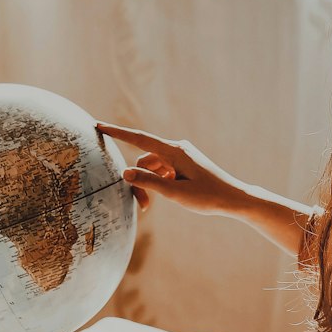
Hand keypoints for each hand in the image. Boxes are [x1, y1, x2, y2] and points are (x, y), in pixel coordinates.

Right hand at [96, 122, 247, 215]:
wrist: (233, 198)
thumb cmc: (207, 197)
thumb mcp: (175, 193)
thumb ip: (149, 182)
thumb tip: (125, 172)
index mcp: (174, 151)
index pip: (139, 139)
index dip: (117, 132)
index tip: (98, 124)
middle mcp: (176, 149)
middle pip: (144, 160)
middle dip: (138, 180)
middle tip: (143, 206)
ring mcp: (181, 156)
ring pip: (152, 167)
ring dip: (149, 184)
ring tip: (152, 206)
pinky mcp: (184, 164)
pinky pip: (163, 170)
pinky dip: (159, 182)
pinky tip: (167, 195)